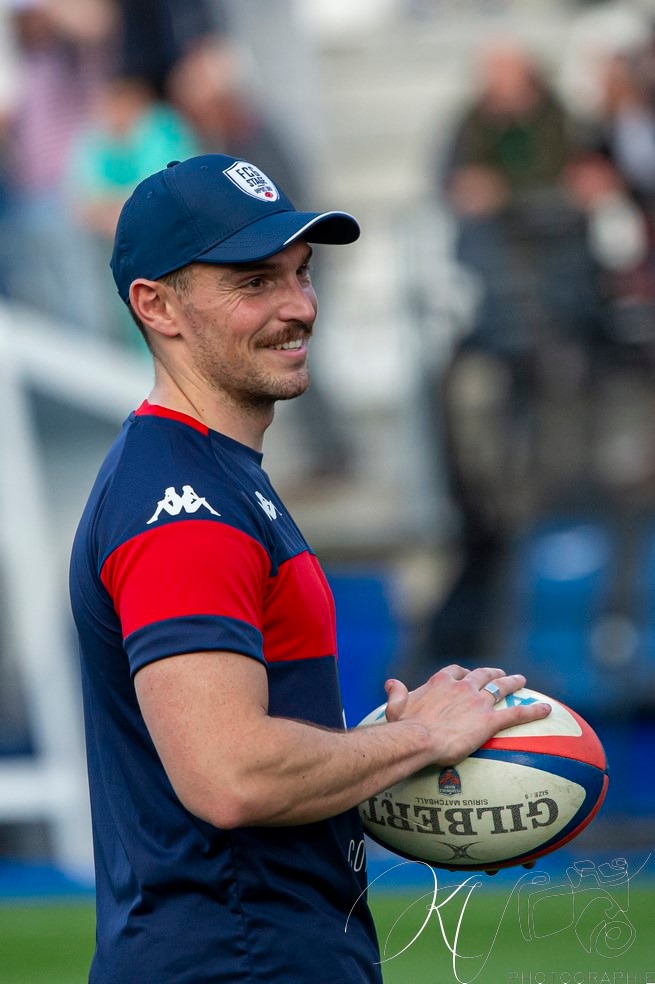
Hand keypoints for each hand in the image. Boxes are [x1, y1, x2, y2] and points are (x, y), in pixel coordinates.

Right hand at [383, 665, 550, 767]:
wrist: (417, 738)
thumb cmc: (404, 727)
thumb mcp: (396, 707)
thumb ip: (396, 694)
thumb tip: (390, 683)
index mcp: (441, 683)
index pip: (454, 672)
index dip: (462, 672)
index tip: (465, 673)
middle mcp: (462, 688)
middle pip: (482, 675)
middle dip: (492, 673)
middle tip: (500, 674)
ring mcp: (478, 702)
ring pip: (500, 688)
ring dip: (512, 683)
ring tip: (521, 681)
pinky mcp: (489, 720)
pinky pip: (516, 713)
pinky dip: (532, 710)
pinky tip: (546, 709)